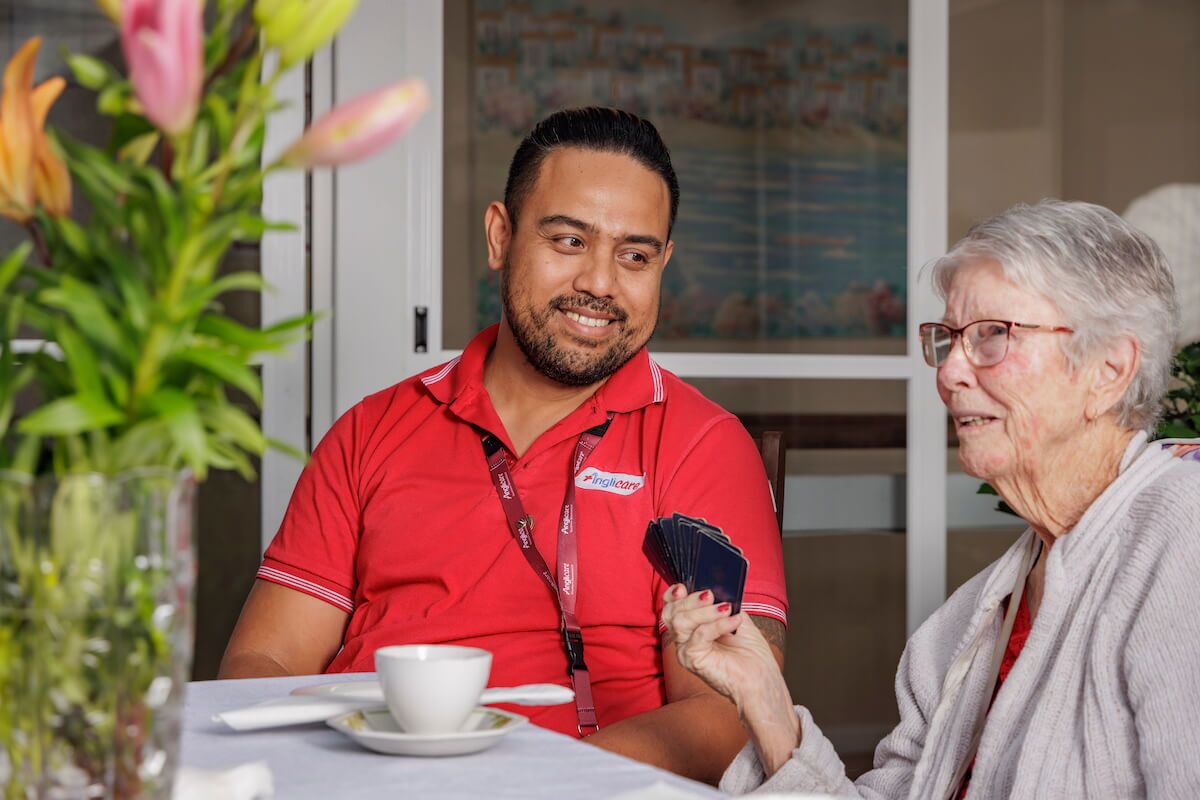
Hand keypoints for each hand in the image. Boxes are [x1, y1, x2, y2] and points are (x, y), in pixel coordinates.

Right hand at [661, 584, 801, 775]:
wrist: (761, 680)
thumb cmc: (751, 654)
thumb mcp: (735, 618)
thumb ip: (722, 602)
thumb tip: (716, 587)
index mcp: (692, 629)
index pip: (670, 608)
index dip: (673, 594)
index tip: (684, 585)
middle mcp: (684, 641)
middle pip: (671, 612)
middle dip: (691, 599)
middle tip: (712, 596)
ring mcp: (686, 651)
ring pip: (681, 621)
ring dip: (706, 611)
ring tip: (726, 610)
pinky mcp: (692, 660)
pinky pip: (698, 634)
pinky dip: (718, 624)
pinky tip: (734, 622)